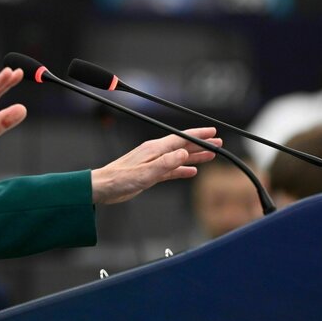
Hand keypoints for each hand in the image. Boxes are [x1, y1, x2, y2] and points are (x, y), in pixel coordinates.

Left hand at [90, 127, 220, 204]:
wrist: (103, 187)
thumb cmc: (119, 179)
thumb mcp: (145, 173)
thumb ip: (165, 164)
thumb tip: (184, 153)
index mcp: (154, 149)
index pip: (181, 138)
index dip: (198, 135)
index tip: (213, 133)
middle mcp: (155, 152)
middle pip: (182, 145)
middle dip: (201, 144)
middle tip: (218, 143)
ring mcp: (153, 162)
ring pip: (179, 157)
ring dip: (195, 156)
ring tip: (210, 156)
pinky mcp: (150, 173)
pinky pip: (171, 169)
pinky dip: (182, 169)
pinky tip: (192, 171)